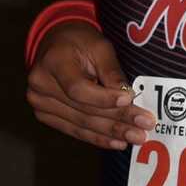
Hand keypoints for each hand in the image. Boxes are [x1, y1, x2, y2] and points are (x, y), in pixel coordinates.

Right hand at [26, 22, 154, 148]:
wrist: (57, 44)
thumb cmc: (82, 42)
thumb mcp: (100, 46)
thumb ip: (111, 71)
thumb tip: (127, 96)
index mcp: (53, 62)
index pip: (78, 89)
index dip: (105, 98)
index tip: (130, 99)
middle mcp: (41, 85)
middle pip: (84, 110)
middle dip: (118, 120)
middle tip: (145, 126)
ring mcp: (40, 103)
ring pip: (82, 124)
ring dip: (112, 133)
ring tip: (137, 137)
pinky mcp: (46, 115)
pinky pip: (75, 130)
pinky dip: (98, 138)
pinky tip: (117, 142)